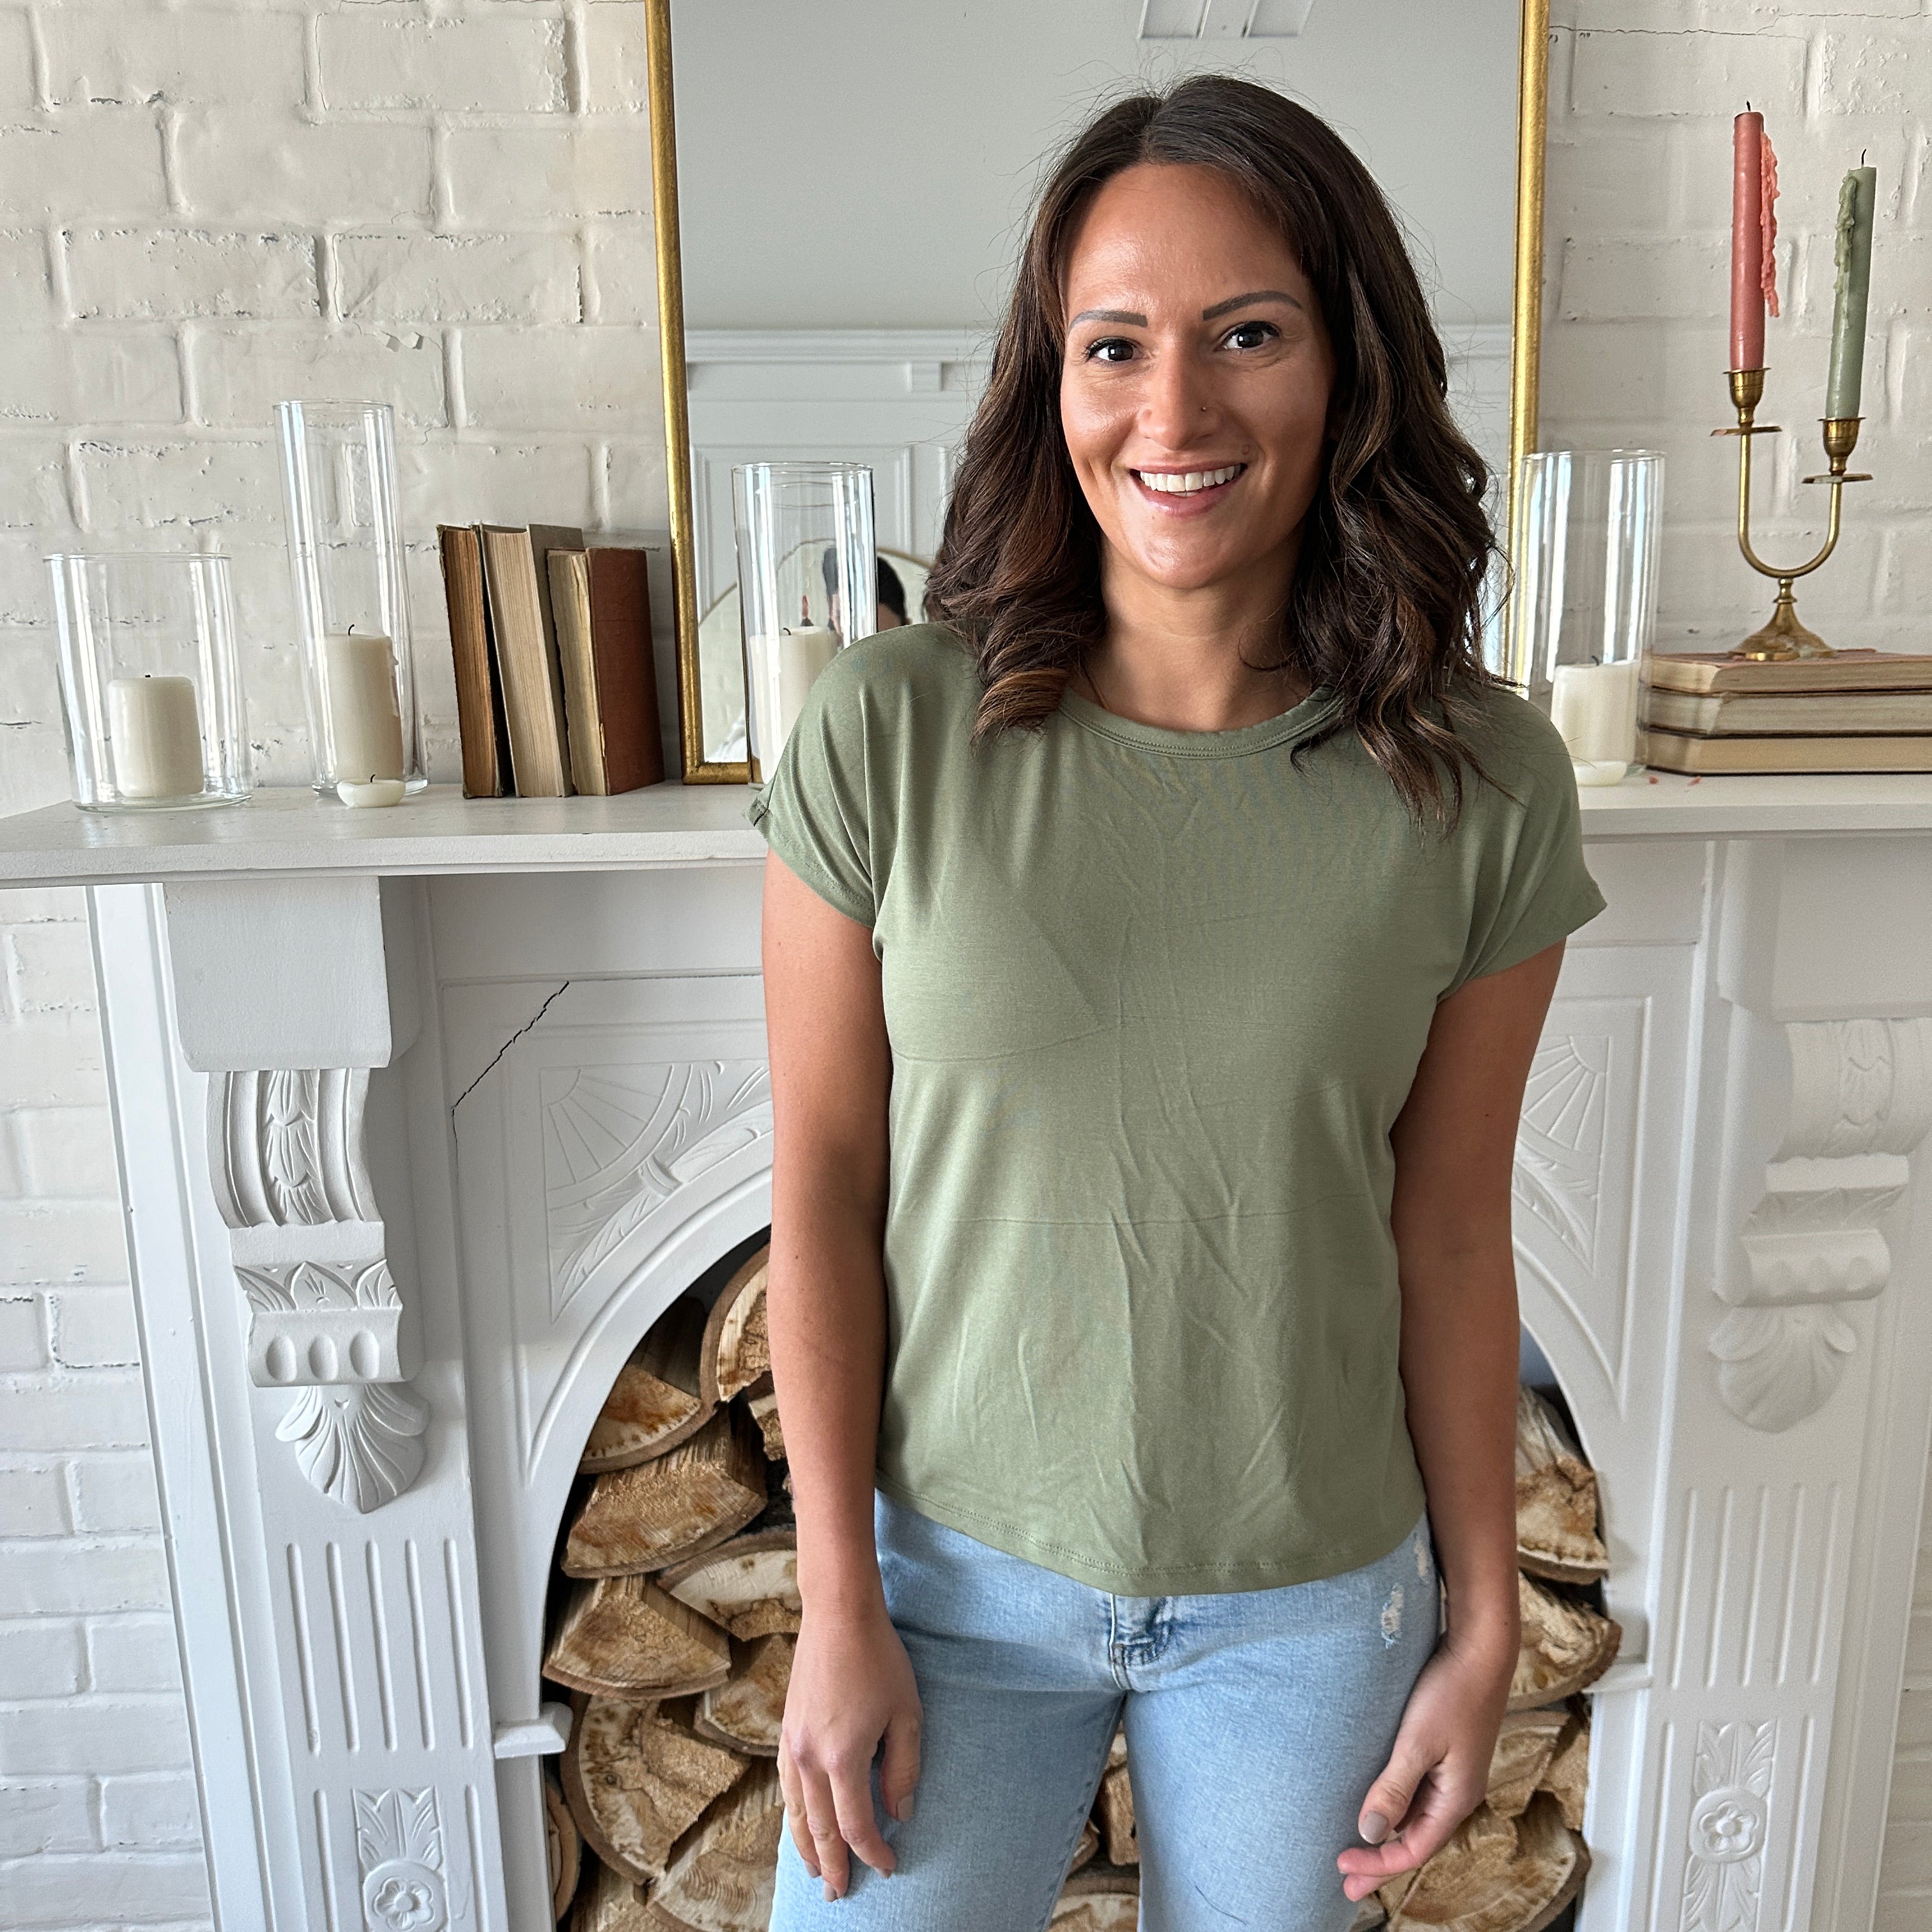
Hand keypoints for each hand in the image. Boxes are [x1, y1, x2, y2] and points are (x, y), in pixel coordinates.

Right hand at [777, 1599, 922, 1901]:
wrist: (838, 1615)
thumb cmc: (879, 1659)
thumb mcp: (906, 1713)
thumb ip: (904, 1769)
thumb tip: (900, 1813)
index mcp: (843, 1758)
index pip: (857, 1825)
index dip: (874, 1852)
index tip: (889, 1866)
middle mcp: (810, 1759)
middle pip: (820, 1829)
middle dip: (832, 1866)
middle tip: (839, 1894)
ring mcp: (792, 1745)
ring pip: (796, 1813)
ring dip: (806, 1847)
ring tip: (815, 1873)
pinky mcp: (786, 1731)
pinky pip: (785, 1787)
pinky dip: (791, 1815)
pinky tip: (798, 1823)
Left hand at [1335, 1627, 1514, 1902]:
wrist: (1479, 1649)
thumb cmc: (1451, 1691)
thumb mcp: (1416, 1742)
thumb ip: (1394, 1788)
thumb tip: (1370, 1833)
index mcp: (1456, 1798)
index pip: (1414, 1848)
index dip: (1378, 1865)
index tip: (1343, 1871)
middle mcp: (1457, 1792)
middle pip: (1415, 1839)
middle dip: (1380, 1862)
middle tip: (1346, 1882)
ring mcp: (1453, 1772)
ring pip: (1416, 1817)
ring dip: (1387, 1834)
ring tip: (1357, 1847)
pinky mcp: (1445, 1751)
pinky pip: (1418, 1793)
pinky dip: (1395, 1806)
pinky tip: (1377, 1803)